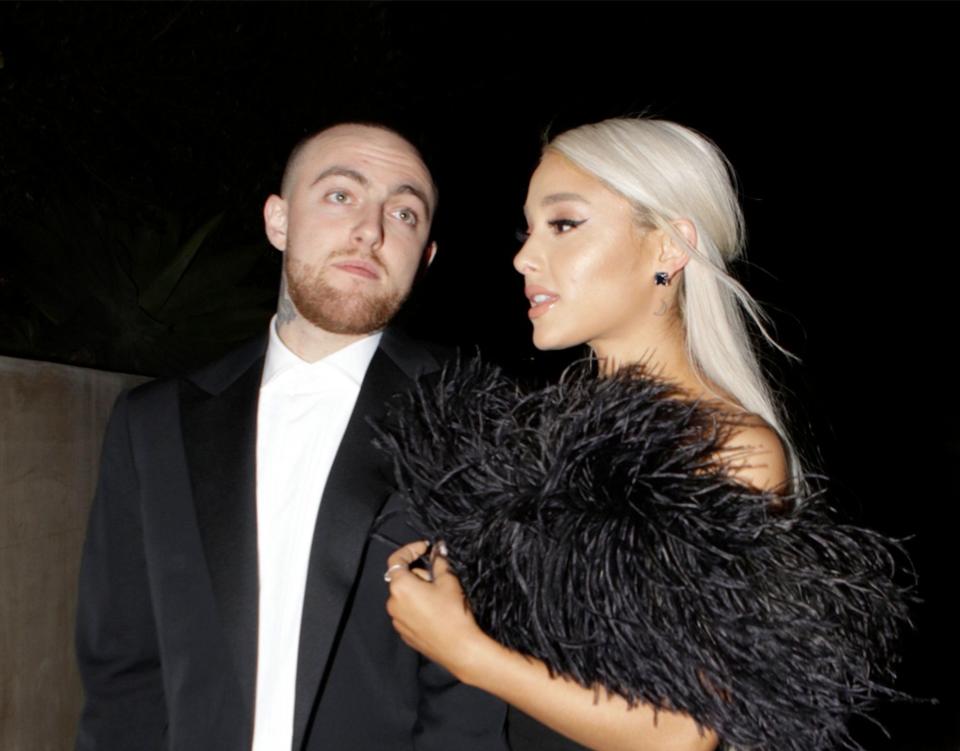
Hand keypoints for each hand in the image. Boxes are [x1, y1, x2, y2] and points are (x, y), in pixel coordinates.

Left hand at [385, 541, 490, 681]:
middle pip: (402, 578)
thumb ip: (439, 562)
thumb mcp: (448, 581)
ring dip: (419, 591)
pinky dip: (419, 607)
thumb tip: (438, 551)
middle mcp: (393, 603)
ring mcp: (397, 620)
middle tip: (440, 577)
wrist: (460, 648)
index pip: (396, 559)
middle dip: (420, 574)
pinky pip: (408, 612)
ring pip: (406, 596)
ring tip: (441, 598)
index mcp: (401, 587)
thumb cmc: (453, 614)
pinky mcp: (404, 633)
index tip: (425, 548)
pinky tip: (437, 612)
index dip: (411, 549)